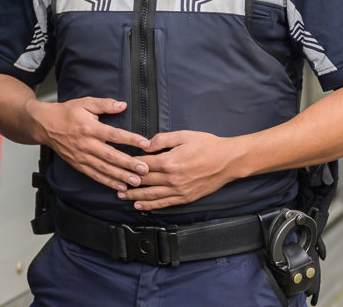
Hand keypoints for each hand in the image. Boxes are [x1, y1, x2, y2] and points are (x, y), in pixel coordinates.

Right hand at [30, 97, 152, 192]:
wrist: (45, 125)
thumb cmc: (66, 113)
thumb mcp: (85, 103)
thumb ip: (104, 104)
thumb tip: (122, 105)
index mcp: (89, 128)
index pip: (114, 134)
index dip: (131, 139)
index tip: (145, 143)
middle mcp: (86, 144)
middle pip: (110, 156)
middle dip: (129, 164)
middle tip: (145, 169)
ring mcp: (81, 156)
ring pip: (103, 169)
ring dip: (121, 176)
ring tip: (136, 181)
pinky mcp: (78, 164)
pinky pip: (95, 175)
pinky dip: (108, 182)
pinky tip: (120, 186)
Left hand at [124, 129, 239, 210]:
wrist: (228, 161)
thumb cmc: (207, 145)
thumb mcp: (183, 135)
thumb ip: (162, 139)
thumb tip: (145, 144)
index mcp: (169, 161)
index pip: (143, 164)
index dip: (129, 164)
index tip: (119, 164)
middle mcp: (172, 179)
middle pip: (144, 181)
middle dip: (127, 183)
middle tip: (114, 183)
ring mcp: (179, 191)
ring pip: (152, 196)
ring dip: (135, 197)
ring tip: (122, 196)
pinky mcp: (186, 198)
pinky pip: (165, 203)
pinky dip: (151, 206)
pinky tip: (141, 207)